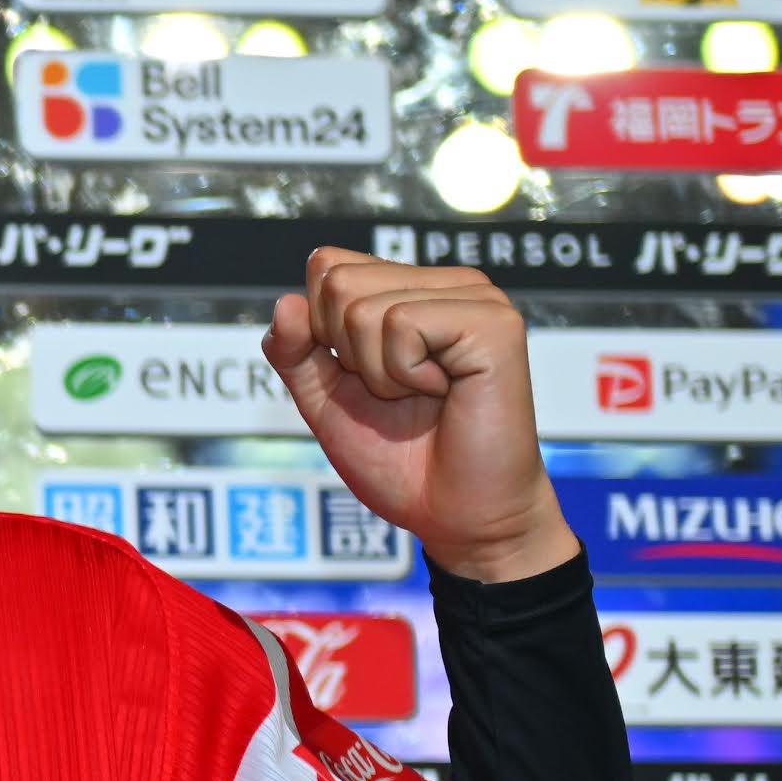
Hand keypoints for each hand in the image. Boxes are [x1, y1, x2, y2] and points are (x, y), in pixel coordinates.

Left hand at [262, 249, 579, 583]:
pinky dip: (405, 374)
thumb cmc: (402, 462)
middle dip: (347, 353)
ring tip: (423, 396)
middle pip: (337, 280)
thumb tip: (286, 302)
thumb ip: (295, 352)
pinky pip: (402, 325)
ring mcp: (475, 298)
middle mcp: (445, 284)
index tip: (362, 377)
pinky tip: (446, 393)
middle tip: (398, 393)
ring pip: (362, 305)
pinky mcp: (495, 322)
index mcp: (410, 291)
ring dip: (379, 371)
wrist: (454, 515)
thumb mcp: (325, 401)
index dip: (321, 331)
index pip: (327, 265)